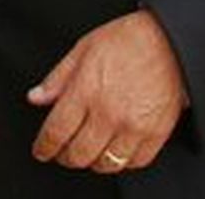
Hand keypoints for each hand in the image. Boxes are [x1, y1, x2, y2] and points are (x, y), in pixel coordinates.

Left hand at [27, 9, 187, 173]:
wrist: (169, 41)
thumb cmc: (126, 40)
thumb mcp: (82, 49)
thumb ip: (57, 78)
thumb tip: (36, 97)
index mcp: (86, 91)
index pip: (56, 132)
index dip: (44, 147)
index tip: (41, 151)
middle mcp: (108, 113)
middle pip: (79, 154)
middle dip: (66, 158)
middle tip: (63, 153)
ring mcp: (134, 126)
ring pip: (106, 164)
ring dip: (93, 162)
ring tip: (88, 153)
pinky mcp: (157, 133)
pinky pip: (135, 162)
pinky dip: (123, 162)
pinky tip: (115, 151)